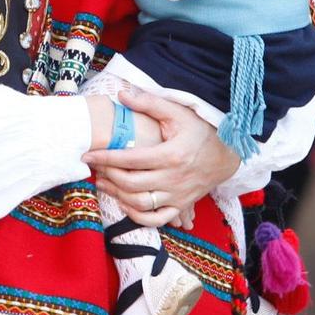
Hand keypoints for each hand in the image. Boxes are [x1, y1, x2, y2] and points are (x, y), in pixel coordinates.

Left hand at [84, 86, 241, 226]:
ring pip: (140, 203)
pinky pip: (156, 219)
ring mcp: (178, 195)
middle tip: (95, 168)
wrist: (226, 154)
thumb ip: (149, 103)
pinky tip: (124, 203)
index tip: (88, 155)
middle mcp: (174, 178)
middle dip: (108, 176)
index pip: (130, 159)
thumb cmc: (199, 131)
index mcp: (171, 154)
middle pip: (131, 183)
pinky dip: (138, 216)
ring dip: (117, 196)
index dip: (106, 158)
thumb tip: (122, 95)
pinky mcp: (181, 205)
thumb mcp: (177, 113)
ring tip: (103, 184)